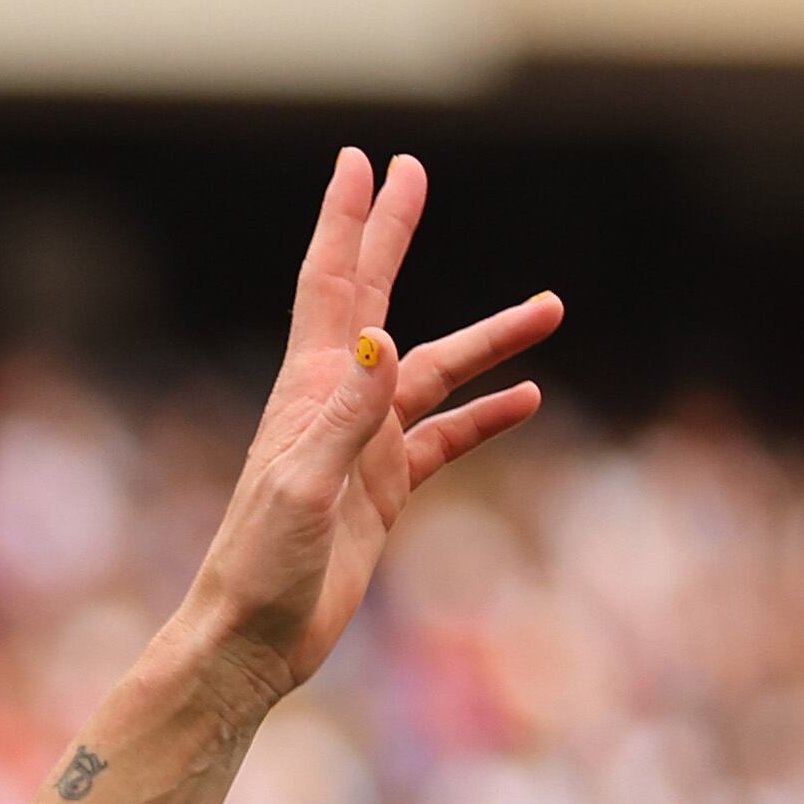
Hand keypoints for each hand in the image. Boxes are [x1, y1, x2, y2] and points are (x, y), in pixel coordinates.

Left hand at [174, 150, 561, 716]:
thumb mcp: (304, 489)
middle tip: (415, 171)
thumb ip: (343, 415)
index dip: (348, 221)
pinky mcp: (379, 493)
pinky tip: (529, 399)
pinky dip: (484, 417)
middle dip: (393, 236)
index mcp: (307, 393)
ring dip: (489, 340)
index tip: (363, 160)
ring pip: (433, 374)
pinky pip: (444, 441)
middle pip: (373, 300)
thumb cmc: (260, 569)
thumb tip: (380, 334)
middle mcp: (331, 407)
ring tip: (554, 305)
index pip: (332, 287)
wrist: (249, 643)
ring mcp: (359, 448)